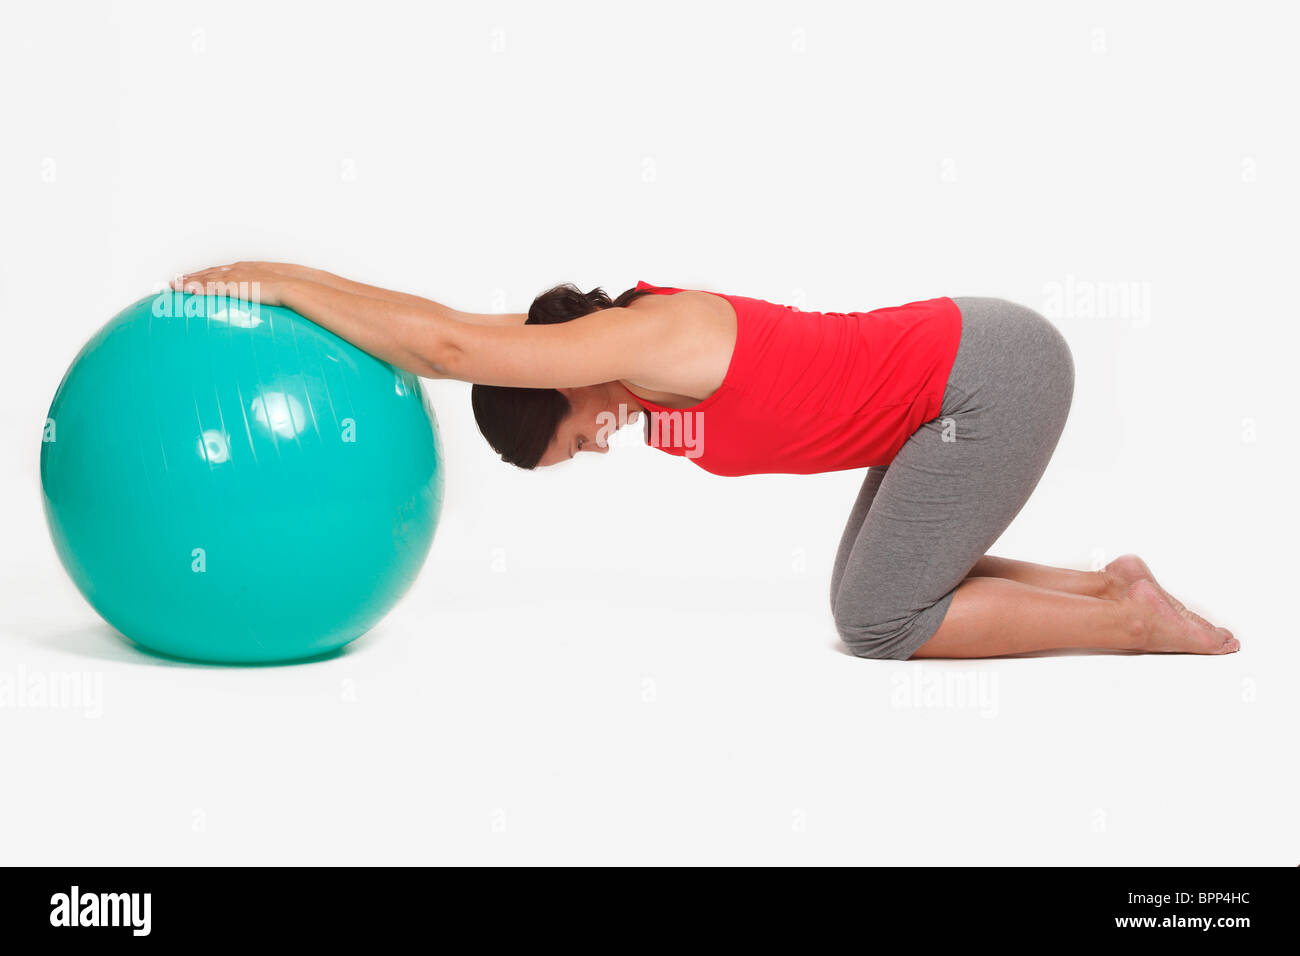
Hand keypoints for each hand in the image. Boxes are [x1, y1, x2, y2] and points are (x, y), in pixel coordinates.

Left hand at [171, 261, 294, 306]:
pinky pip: (209, 287)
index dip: (207, 275)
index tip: (195, 279)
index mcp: (248, 269)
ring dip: (188, 282)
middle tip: (176, 281)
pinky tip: (184, 291)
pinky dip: (195, 288)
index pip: (222, 271)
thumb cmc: (293, 290)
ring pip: (205, 278)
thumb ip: (273, 295)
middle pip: (209, 272)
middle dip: (192, 277)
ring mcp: (235, 277)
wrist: (295, 287)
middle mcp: (238, 270)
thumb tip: (277, 306)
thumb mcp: (281, 290)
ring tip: (173, 286)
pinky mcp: (234, 287)